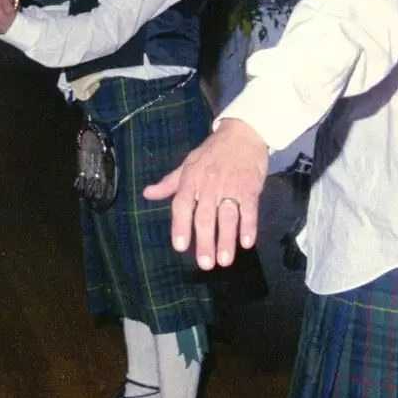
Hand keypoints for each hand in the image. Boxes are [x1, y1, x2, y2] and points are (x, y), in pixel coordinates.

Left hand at [143, 118, 268, 270]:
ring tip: (224, 260)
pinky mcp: (251, 187)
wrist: (243, 133)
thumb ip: (169, 183)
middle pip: (205, 217)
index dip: (180, 226)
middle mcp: (208, 185)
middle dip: (205, 241)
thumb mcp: (187, 164)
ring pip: (227, 216)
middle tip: (205, 264)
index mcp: (191, 180)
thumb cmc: (212, 152)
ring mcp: (230, 187)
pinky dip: (248, 226)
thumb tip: (147, 194)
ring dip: (226, 239)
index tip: (180, 247)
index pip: (182, 205)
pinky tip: (247, 243)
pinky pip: (249, 209)